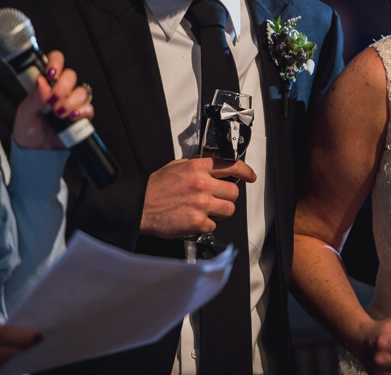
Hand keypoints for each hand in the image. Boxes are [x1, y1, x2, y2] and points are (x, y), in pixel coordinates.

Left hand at [12, 50, 92, 149]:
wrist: (37, 152)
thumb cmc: (28, 130)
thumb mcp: (25, 113)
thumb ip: (33, 98)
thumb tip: (41, 81)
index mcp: (46, 84)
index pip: (55, 62)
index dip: (56, 62)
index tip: (51, 74)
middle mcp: (61, 91)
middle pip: (71, 75)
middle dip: (62, 88)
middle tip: (51, 102)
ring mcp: (72, 103)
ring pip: (81, 91)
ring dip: (70, 102)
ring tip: (58, 114)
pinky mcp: (82, 116)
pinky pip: (88, 108)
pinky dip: (81, 112)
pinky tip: (71, 119)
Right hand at [140, 157, 256, 237]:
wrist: (140, 206)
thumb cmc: (155, 187)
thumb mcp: (176, 166)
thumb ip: (197, 165)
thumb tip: (213, 166)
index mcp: (197, 167)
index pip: (231, 165)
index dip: (245, 171)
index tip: (250, 176)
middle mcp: (202, 184)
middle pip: (233, 191)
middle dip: (227, 196)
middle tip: (217, 198)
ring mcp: (201, 204)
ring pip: (229, 209)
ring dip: (221, 211)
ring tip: (207, 210)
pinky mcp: (197, 222)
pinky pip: (214, 225)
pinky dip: (206, 224)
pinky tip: (195, 219)